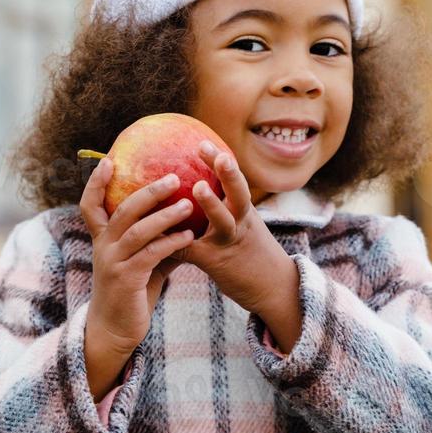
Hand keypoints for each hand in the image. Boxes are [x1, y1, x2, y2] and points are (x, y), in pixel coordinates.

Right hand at [79, 159, 192, 360]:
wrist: (115, 330)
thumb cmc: (132, 291)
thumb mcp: (142, 260)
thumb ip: (157, 238)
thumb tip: (187, 214)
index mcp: (102, 239)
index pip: (90, 204)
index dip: (96, 182)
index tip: (109, 159)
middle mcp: (103, 247)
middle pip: (122, 210)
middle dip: (148, 191)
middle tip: (173, 177)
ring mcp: (113, 263)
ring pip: (138, 231)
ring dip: (165, 215)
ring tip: (189, 204)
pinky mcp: (126, 280)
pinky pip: (150, 255)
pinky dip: (170, 242)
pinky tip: (189, 235)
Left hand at [180, 141, 293, 312]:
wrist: (274, 289)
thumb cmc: (252, 253)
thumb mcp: (246, 226)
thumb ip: (226, 207)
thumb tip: (195, 183)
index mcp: (245, 212)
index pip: (237, 182)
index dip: (223, 163)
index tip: (205, 143)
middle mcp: (241, 223)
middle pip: (239, 194)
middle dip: (228, 174)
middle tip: (218, 155)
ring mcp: (229, 243)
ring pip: (223, 221)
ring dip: (212, 204)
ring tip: (198, 187)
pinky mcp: (215, 263)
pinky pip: (192, 250)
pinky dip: (175, 241)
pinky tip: (157, 234)